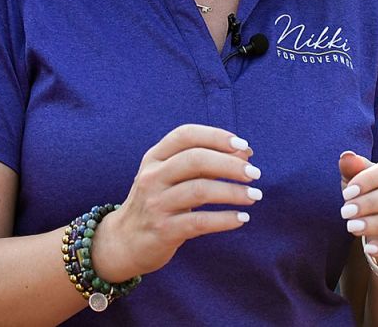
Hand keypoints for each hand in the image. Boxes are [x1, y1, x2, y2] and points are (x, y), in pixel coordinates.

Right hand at [90, 124, 259, 280]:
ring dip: (233, 192)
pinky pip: (199, 222)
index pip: (186, 135)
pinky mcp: (163, 231)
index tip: (244, 146)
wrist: (123, 243)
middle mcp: (152, 177)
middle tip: (255, 174)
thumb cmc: (158, 202)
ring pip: (199, 190)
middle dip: (230, 164)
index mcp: (155, 157)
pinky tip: (241, 218)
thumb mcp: (171, 177)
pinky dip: (224, 219)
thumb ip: (204, 162)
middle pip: (196, 160)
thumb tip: (245, 153)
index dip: (217, 136)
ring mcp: (155, 204)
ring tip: (254, 196)